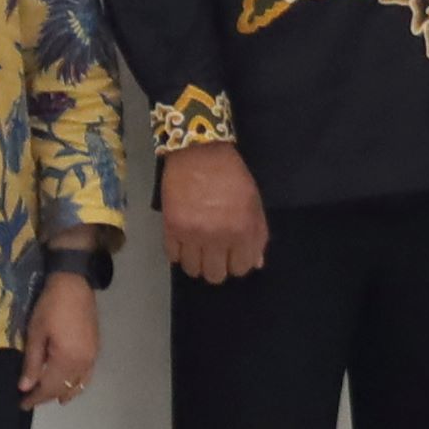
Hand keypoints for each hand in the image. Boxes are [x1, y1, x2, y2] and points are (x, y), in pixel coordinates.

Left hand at [20, 275, 98, 408]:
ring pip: (78, 384)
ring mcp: (92, 357)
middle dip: (47, 396)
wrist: (74, 284)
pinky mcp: (95, 349)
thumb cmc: (50, 306)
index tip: (22, 404)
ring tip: (50, 397)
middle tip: (30, 400)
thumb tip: (25, 387)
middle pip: (63, 388)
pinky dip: (76, 383)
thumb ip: (31, 362)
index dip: (35, 398)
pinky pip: (86, 375)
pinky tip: (69, 384)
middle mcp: (83, 363)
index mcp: (68, 360)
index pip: (49, 388)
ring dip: (63, 392)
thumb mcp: (36, 333)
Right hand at [158, 143, 268, 284]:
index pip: (241, 268)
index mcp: (242, 231)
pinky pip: (172, 256)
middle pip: (215, 275)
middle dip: (217, 266)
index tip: (232, 253)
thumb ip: (257, 234)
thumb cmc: (231, 175)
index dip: (237, 263)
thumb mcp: (253, 202)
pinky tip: (183, 240)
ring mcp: (192, 234)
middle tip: (214, 252)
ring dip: (196, 261)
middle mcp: (218, 237)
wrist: (199, 153)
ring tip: (197, 247)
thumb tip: (255, 263)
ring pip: (192, 270)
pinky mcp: (171, 228)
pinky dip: (178, 252)